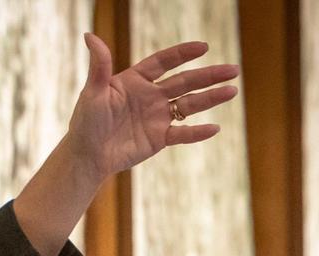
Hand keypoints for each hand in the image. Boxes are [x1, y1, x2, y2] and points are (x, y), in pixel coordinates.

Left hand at [14, 34, 238, 255]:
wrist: (86, 156)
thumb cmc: (85, 123)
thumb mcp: (92, 92)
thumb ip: (99, 65)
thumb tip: (90, 35)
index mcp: (135, 81)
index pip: (164, 62)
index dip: (183, 54)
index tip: (203, 47)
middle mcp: (150, 96)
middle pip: (185, 82)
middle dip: (209, 76)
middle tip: (233, 69)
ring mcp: (156, 117)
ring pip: (189, 105)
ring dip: (210, 98)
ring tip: (231, 90)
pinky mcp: (158, 138)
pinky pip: (182, 134)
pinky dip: (197, 132)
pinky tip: (214, 128)